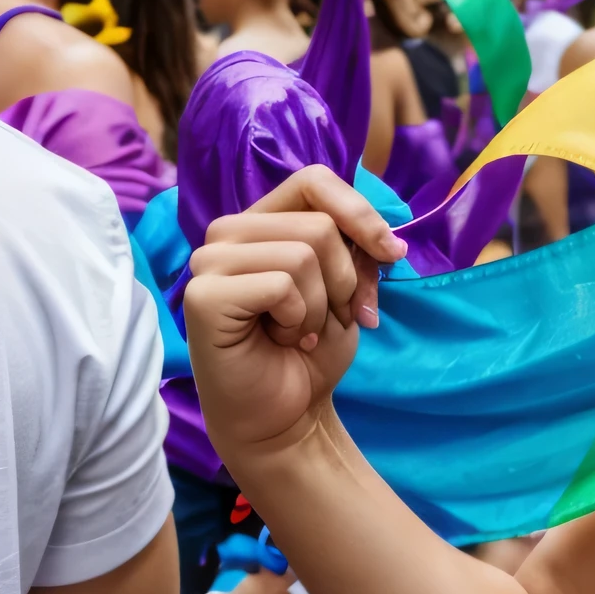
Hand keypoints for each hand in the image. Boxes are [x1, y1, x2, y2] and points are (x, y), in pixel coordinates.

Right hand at [185, 167, 405, 469]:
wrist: (288, 413)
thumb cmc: (313, 348)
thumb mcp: (350, 287)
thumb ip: (358, 249)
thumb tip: (389, 241)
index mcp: (263, 220)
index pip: (314, 180)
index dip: (360, 213)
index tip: (391, 253)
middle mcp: (228, 232)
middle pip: (320, 225)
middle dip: (347, 279)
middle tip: (332, 317)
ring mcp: (209, 261)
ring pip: (304, 253)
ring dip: (323, 305)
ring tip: (302, 332)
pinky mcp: (203, 295)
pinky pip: (282, 285)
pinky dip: (300, 320)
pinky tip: (285, 340)